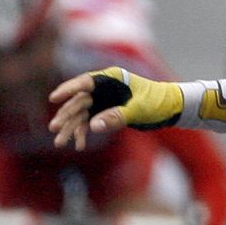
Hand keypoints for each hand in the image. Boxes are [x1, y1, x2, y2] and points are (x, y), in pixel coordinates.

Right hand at [48, 67, 182, 149]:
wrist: (171, 108)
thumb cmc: (157, 102)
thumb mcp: (138, 109)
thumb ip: (116, 117)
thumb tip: (93, 126)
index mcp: (111, 79)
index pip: (85, 82)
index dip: (68, 90)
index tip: (54, 98)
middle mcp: (103, 88)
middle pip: (79, 101)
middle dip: (66, 115)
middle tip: (54, 128)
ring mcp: (103, 101)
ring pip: (82, 114)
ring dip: (71, 128)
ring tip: (59, 142)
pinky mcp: (106, 113)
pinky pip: (90, 123)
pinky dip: (84, 133)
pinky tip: (78, 145)